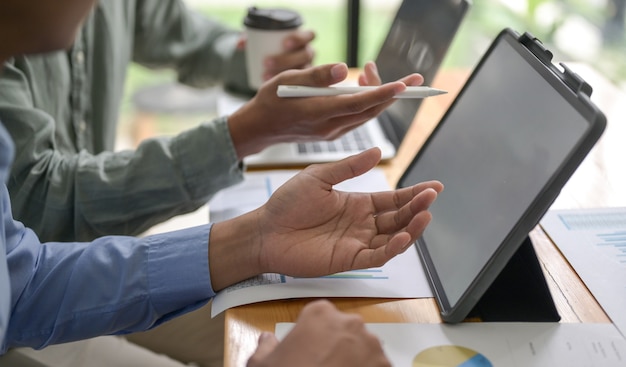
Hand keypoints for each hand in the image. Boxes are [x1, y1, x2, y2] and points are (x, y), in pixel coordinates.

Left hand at [208, 148, 441, 289]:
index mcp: (357, 203)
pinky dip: (392, 248)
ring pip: (393, 238)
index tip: (434, 186)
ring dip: (411, 228)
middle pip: (398, 217)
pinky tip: (403, 236)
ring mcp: (357, 242)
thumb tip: (378, 151)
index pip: (393, 199)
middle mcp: (362, 224)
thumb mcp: (319, 177)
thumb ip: (349, 167)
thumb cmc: (287, 203)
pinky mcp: (349, 260)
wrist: (265, 230)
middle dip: (417, 207)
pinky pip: (377, 256)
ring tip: (425, 214)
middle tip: (431, 196)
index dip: (414, 193)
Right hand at [228, 62, 422, 158]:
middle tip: (413, 79)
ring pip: (366, 115)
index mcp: (317, 112)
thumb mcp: (287, 80)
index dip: (382, 93)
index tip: (403, 85)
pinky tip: (366, 88)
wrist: (260, 128)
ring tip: (379, 74)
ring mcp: (331, 132)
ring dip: (381, 97)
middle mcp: (328, 126)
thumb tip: (345, 69)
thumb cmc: (271, 99)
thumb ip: (317, 75)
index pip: (357, 103)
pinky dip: (368, 103)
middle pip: (369, 111)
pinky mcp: (331, 132)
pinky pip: (357, 118)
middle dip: (394, 95)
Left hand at [236, 30, 314, 82]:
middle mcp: (308, 54)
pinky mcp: (304, 83)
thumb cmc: (269, 47)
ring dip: (285, 75)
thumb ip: (250, 38)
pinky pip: (300, 86)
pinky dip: (287, 87)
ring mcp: (307, 69)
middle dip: (286, 59)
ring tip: (265, 76)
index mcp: (304, 39)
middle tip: (266, 62)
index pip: (309, 35)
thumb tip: (239, 44)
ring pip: (303, 72)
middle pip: (305, 55)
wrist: (272, 62)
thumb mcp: (260, 39)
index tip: (284, 44)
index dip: (299, 39)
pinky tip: (273, 89)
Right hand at [246, 300, 390, 366]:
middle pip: (346, 332)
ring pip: (365, 351)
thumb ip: (266, 346)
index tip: (308, 353)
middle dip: (338, 348)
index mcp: (320, 314)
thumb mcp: (261, 364)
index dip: (314, 336)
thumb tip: (267, 339)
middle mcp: (350, 323)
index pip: (320, 318)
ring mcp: (372, 346)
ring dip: (355, 362)